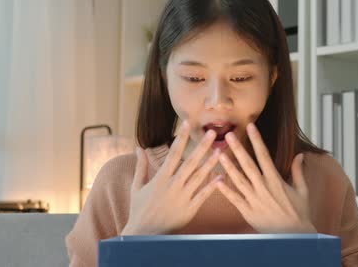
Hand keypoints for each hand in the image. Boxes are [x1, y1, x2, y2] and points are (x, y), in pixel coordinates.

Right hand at [121, 121, 222, 235]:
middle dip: (202, 147)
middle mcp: (172, 186)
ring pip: (199, 177)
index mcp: (160, 178)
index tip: (187, 123)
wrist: (143, 234)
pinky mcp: (189, 210)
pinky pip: (203, 196)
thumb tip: (138, 148)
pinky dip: (212, 186)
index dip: (181, 137)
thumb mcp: (137, 187)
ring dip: (211, 163)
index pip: (173, 153)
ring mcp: (182, 198)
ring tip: (221, 151)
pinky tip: (221, 176)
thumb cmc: (139, 209)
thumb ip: (141, 166)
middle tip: (213, 133)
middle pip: (190, 162)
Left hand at [216, 123, 316, 233]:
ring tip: (219, 154)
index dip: (257, 140)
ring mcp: (255, 200)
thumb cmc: (299, 213)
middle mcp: (264, 188)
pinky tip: (217, 180)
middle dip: (239, 149)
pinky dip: (226, 190)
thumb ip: (298, 172)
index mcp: (276, 180)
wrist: (294, 236)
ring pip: (239, 180)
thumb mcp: (302, 191)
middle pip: (248, 165)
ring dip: (229, 166)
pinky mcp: (248, 212)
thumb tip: (300, 154)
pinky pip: (235, 199)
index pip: (264, 155)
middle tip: (229, 135)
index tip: (251, 127)